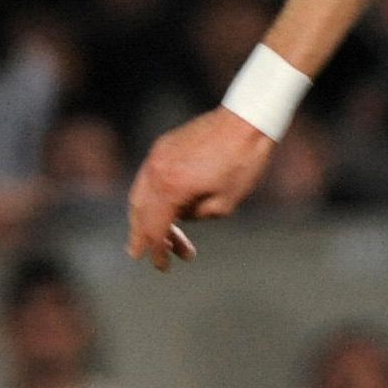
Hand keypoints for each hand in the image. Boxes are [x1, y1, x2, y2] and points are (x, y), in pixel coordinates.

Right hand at [126, 108, 275, 271]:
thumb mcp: (225, 203)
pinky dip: (151, 196)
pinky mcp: (164, 146)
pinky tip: (164, 207)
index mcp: (170, 189)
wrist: (247, 121)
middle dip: (142, 236)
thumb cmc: (243, 163)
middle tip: (143, 255)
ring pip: (141, 193)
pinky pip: (149, 177)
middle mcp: (156, 172)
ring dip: (145, 216)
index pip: (156, 229)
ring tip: (155, 234)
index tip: (162, 266)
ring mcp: (157, 156)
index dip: (157, 251)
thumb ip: (197, 215)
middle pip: (140, 212)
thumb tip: (183, 214)